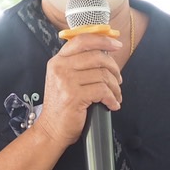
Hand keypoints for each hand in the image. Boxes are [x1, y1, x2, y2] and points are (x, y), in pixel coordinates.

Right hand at [32, 32, 122, 150]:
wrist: (51, 129)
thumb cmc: (62, 106)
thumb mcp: (64, 79)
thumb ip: (78, 65)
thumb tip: (105, 54)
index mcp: (58, 60)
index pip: (82, 40)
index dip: (103, 40)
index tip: (116, 45)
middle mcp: (60, 68)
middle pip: (97, 57)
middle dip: (114, 68)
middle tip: (118, 79)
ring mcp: (66, 82)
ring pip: (103, 75)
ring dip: (115, 87)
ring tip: (116, 95)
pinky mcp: (74, 96)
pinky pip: (103, 91)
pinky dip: (112, 98)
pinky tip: (113, 104)